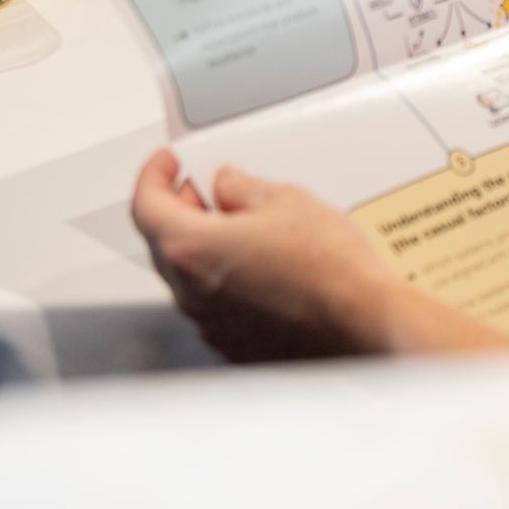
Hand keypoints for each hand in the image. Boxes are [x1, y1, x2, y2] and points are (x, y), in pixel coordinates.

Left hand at [132, 150, 410, 360]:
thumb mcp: (287, 201)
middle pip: (165, 242)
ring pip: (191, 275)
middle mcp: (191, 292)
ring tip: (249, 228)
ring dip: (207, 247)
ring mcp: (211, 323)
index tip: (166, 164)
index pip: (146, 206)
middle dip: (183, 210)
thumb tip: (227, 185)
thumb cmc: (329, 268)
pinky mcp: (235, 344)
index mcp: (192, 248)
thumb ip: (242, 188)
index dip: (153, 176)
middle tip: (210, 189)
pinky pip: (215, 304)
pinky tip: (265, 266)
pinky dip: (227, 280)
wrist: (362, 320)